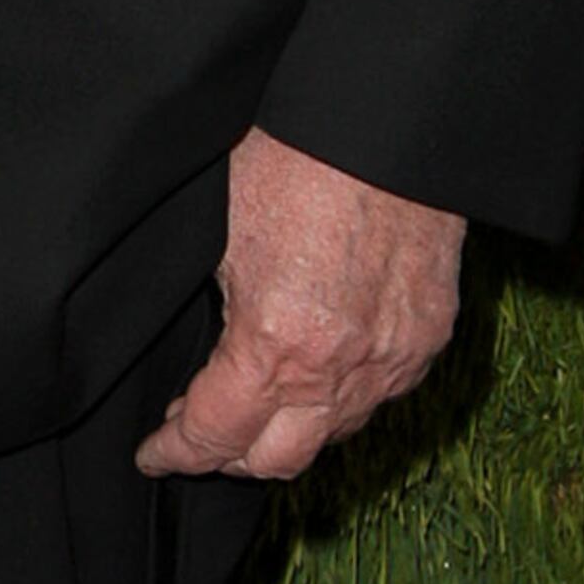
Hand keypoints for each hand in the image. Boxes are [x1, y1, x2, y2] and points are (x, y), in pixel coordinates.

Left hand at [137, 125, 465, 484]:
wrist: (386, 121)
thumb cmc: (295, 158)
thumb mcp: (221, 236)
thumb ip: (215, 314)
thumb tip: (203, 355)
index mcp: (277, 345)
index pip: (215, 435)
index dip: (175, 451)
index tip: (154, 452)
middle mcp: (341, 370)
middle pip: (276, 461)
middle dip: (230, 456)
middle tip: (198, 430)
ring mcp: (393, 361)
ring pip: (333, 433)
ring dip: (289, 428)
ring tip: (257, 397)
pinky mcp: (430, 339)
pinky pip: (378, 396)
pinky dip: (340, 397)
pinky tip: (317, 368)